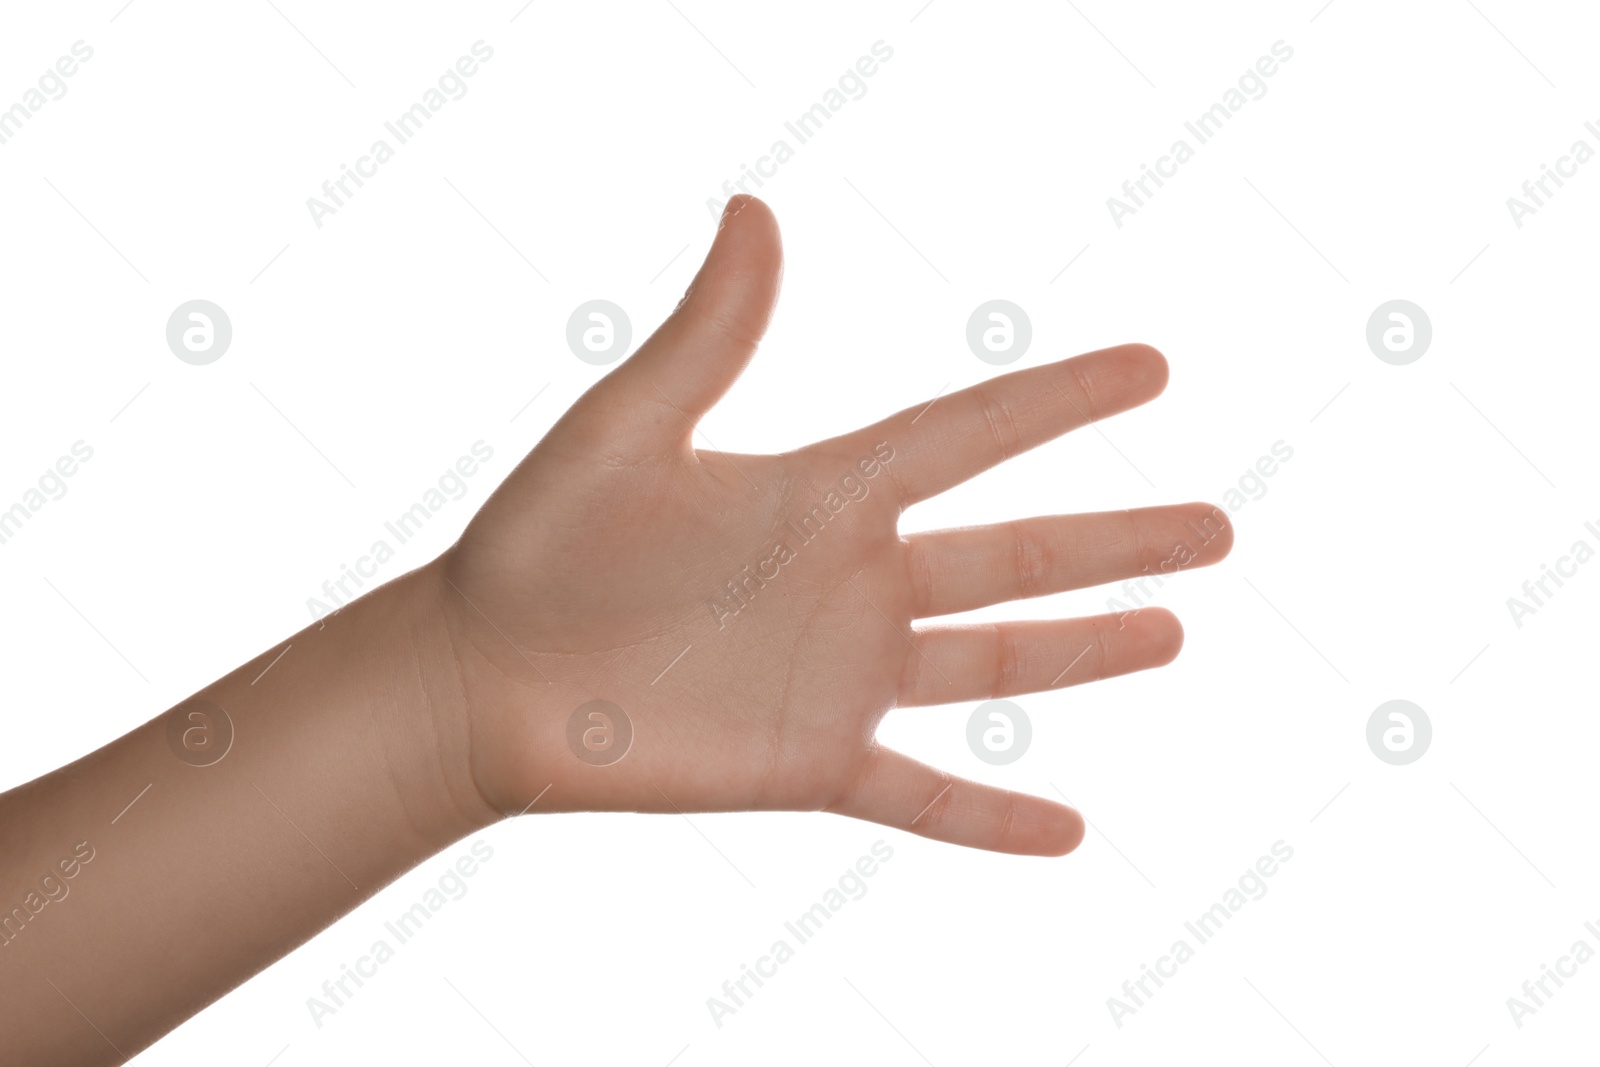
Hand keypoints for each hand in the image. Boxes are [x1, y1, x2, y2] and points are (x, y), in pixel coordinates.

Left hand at [433, 195, 1231, 855]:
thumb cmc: (540, 545)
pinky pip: (922, 796)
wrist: (482, 679)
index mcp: (820, 491)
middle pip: (1014, 554)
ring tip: (1174, 634)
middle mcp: (851, 581)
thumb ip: (710, 335)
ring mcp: (839, 678)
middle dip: (1117, 542)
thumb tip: (756, 209)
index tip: (1150, 370)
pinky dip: (993, 819)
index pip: (968, 435)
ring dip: (1086, 652)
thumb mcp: (628, 427)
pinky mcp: (809, 764)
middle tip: (1215, 529)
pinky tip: (1068, 831)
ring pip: (992, 664)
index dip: (1060, 401)